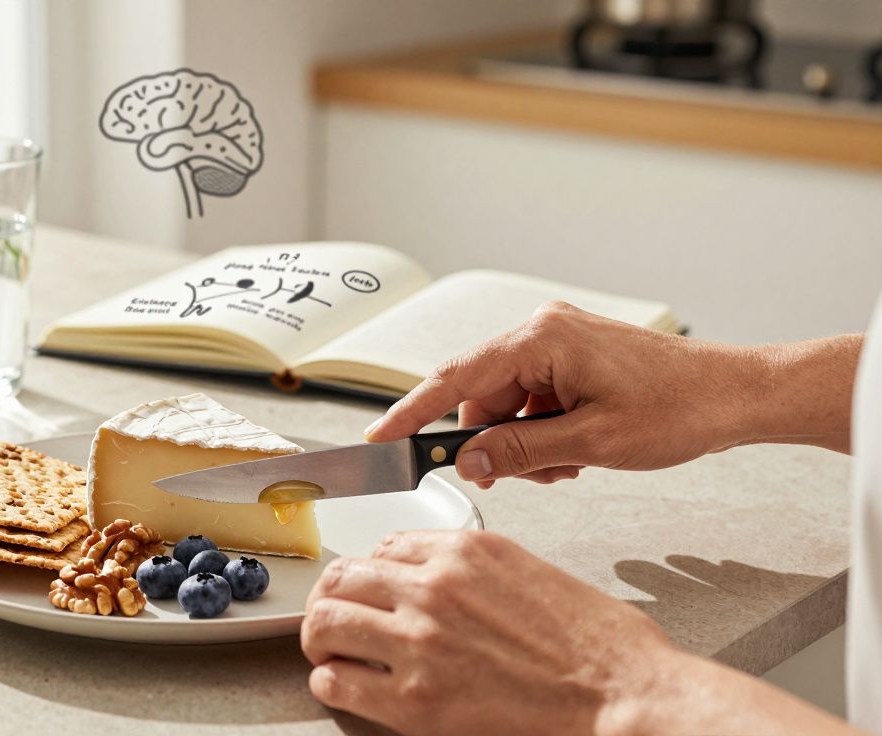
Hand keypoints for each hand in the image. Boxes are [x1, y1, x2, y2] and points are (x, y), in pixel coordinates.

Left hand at [302, 529, 862, 735]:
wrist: (624, 695)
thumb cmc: (597, 644)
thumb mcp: (530, 571)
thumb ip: (471, 569)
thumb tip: (428, 576)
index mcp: (463, 551)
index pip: (384, 546)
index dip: (373, 572)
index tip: (371, 590)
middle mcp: (433, 587)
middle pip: (341, 577)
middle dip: (331, 599)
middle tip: (333, 618)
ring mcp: (419, 642)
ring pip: (325, 622)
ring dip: (321, 638)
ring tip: (330, 653)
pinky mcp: (416, 699)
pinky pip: (338, 683)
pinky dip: (332, 683)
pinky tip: (346, 687)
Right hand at [364, 301, 857, 486]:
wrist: (736, 395)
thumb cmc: (679, 408)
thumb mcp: (590, 442)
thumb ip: (519, 451)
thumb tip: (467, 461)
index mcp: (541, 338)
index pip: (455, 378)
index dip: (413, 412)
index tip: (381, 437)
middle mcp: (544, 330)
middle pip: (482, 395)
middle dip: (492, 441)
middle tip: (516, 476)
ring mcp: (560, 341)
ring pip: (508, 402)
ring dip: (525, 441)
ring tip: (567, 464)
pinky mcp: (574, 356)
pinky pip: (534, 398)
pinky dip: (544, 430)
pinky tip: (575, 451)